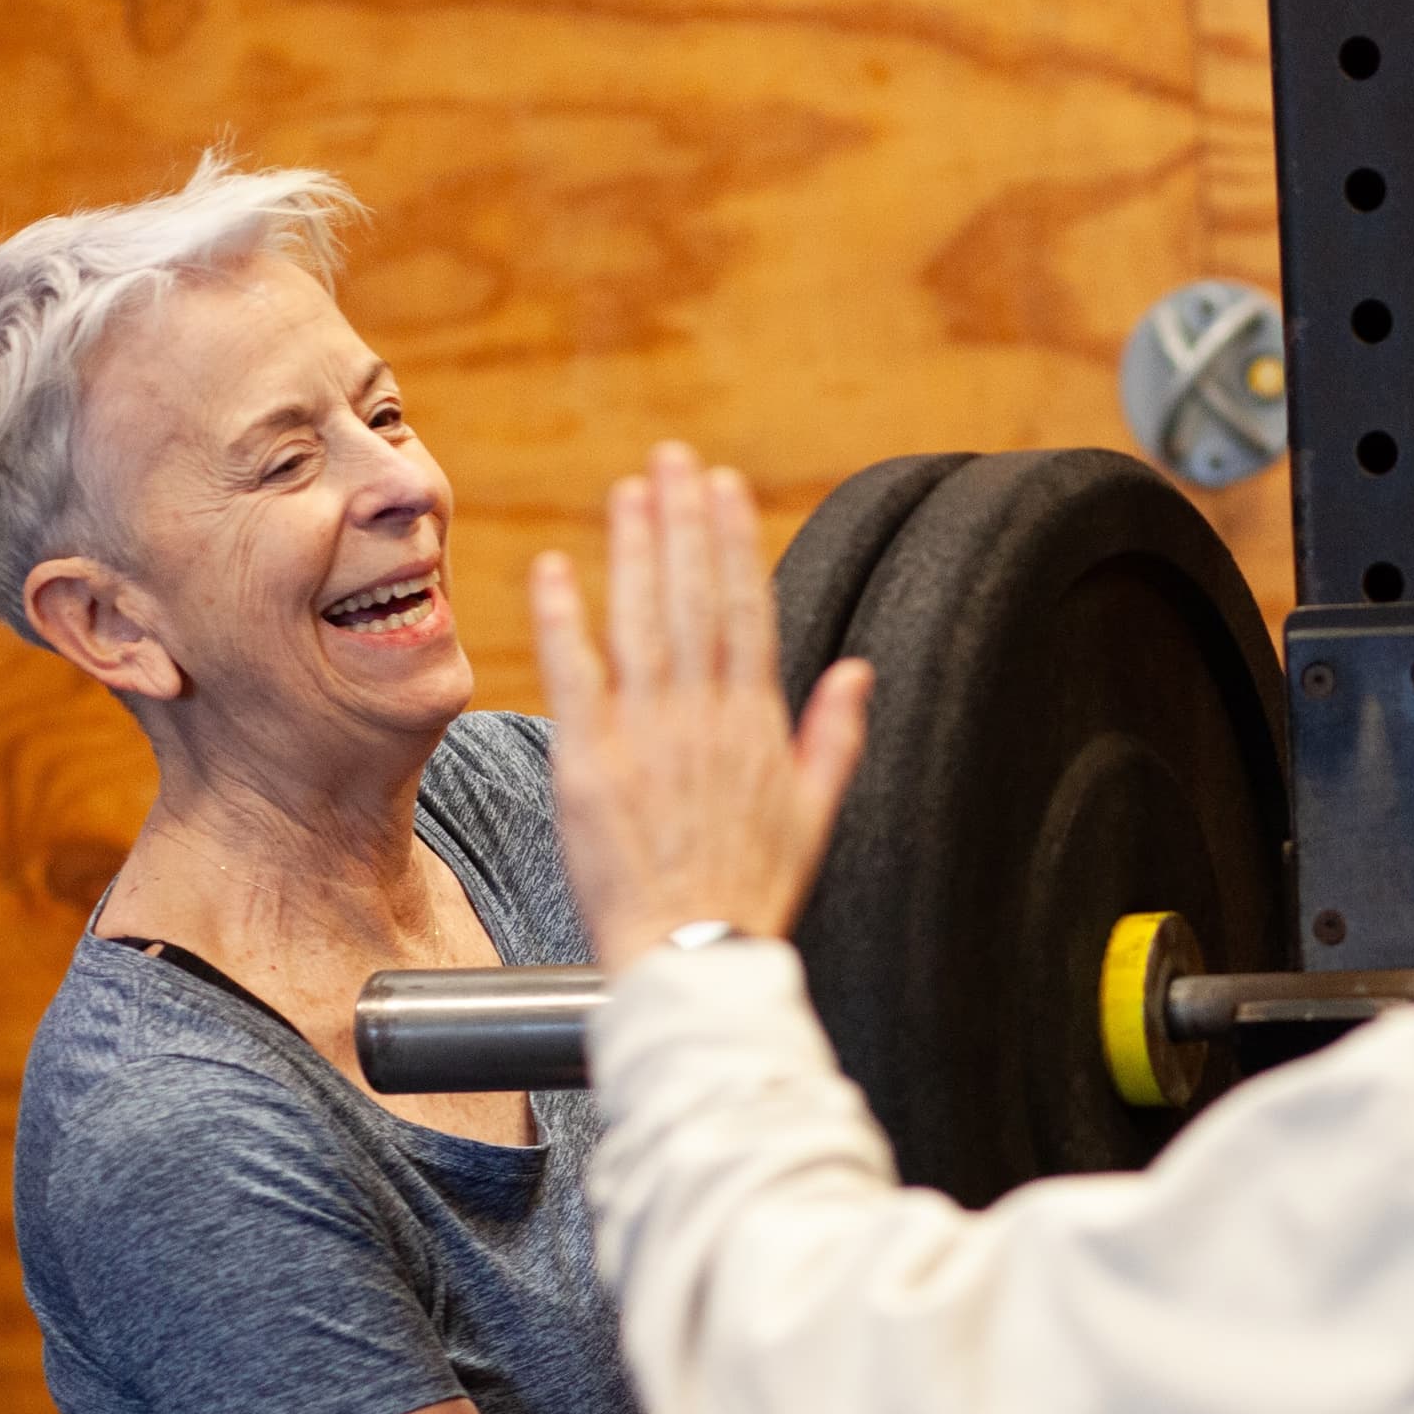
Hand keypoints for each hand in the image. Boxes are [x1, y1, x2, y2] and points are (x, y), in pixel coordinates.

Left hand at [533, 444, 874, 970]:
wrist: (695, 956)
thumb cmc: (752, 894)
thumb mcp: (816, 817)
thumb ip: (834, 738)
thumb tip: (858, 672)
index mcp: (757, 728)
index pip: (746, 612)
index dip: (729, 544)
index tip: (719, 488)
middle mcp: (706, 719)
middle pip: (694, 600)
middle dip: (682, 522)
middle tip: (670, 457)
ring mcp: (649, 737)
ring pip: (641, 621)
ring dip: (633, 549)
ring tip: (627, 489)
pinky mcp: (592, 762)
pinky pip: (576, 675)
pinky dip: (564, 619)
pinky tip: (555, 568)